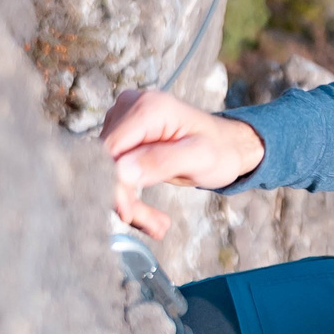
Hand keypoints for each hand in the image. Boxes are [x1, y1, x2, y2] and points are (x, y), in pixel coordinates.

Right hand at [99, 88, 264, 239]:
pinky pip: (114, 172)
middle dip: (125, 198)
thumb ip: (161, 162)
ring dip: (128, 202)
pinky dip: (129, 197)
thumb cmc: (220, 149)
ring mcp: (123, 120)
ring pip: (107, 171)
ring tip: (156, 223)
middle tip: (153, 226)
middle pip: (106, 162)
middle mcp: (129, 108)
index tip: (130, 213)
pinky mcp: (123, 136)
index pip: (109, 151)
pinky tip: (149, 216)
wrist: (228, 146)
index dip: (114, 184)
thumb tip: (121, 172)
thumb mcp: (199, 158)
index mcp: (148, 108)